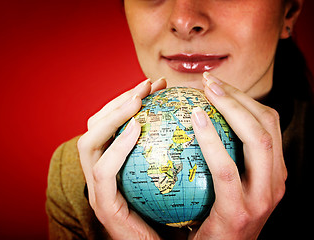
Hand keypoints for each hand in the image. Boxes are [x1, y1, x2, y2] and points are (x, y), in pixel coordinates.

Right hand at [77, 77, 166, 239]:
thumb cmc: (172, 213)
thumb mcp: (171, 173)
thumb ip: (170, 148)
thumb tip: (194, 114)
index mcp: (112, 163)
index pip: (109, 124)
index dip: (127, 99)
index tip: (154, 84)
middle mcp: (99, 172)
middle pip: (93, 127)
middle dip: (118, 101)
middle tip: (147, 85)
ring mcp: (98, 190)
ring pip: (89, 144)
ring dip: (112, 117)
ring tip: (138, 100)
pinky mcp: (104, 206)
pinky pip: (104, 172)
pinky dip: (118, 146)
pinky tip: (137, 128)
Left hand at [189, 73, 286, 239]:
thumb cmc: (213, 215)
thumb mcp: (223, 183)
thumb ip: (220, 155)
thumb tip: (193, 117)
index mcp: (273, 171)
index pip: (266, 123)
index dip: (243, 98)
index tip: (215, 84)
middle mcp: (275, 181)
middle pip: (266, 124)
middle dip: (238, 97)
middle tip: (208, 82)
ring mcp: (262, 198)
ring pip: (256, 139)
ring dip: (231, 108)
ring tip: (203, 92)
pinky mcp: (239, 211)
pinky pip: (226, 169)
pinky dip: (213, 140)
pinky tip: (195, 119)